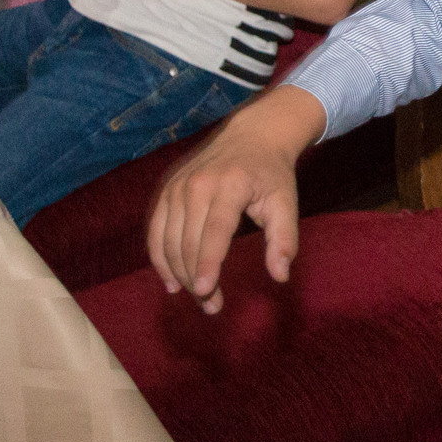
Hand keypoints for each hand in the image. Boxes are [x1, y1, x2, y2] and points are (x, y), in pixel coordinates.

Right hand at [147, 85, 326, 312]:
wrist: (252, 135)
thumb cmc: (272, 174)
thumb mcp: (286, 203)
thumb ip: (285, 239)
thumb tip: (281, 276)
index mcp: (229, 185)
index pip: (215, 231)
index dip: (209, 263)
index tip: (207, 291)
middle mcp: (196, 184)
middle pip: (189, 242)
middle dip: (197, 278)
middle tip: (212, 306)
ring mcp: (176, 186)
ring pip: (168, 241)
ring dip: (178, 274)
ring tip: (198, 298)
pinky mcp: (166, 190)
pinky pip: (155, 231)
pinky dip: (159, 259)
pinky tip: (172, 282)